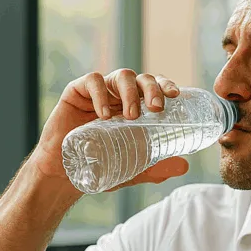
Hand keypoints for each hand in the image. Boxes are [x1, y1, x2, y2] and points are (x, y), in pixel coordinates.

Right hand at [31, 69, 189, 191]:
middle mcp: (120, 96)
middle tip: (156, 108)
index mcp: (137, 107)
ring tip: (131, 116)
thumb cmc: (101, 165)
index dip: (166, 86)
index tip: (175, 96)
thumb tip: (184, 166)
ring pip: (121, 76)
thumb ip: (158, 167)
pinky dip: (101, 93)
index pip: (155, 88)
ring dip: (131, 93)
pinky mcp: (76, 92)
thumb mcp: (134, 168)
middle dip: (153, 88)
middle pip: (142, 79)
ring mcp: (99, 92)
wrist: (66, 174)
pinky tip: (104, 113)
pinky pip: (92, 81)